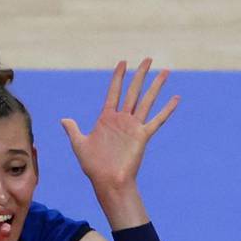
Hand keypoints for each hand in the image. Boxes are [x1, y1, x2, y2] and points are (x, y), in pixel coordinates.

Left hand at [61, 58, 178, 195]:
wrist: (108, 182)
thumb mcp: (80, 145)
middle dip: (141, 74)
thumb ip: (73, 131)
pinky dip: (167, 109)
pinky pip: (157, 120)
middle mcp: (122, 119)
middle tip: (148, 59)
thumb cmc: (94, 167)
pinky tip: (176, 98)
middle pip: (133, 91)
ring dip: (156, 85)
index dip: (118, 76)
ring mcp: (133, 127)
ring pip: (147, 100)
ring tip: (166, 71)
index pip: (114, 91)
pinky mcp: (142, 136)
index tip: (123, 62)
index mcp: (107, 118)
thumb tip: (64, 120)